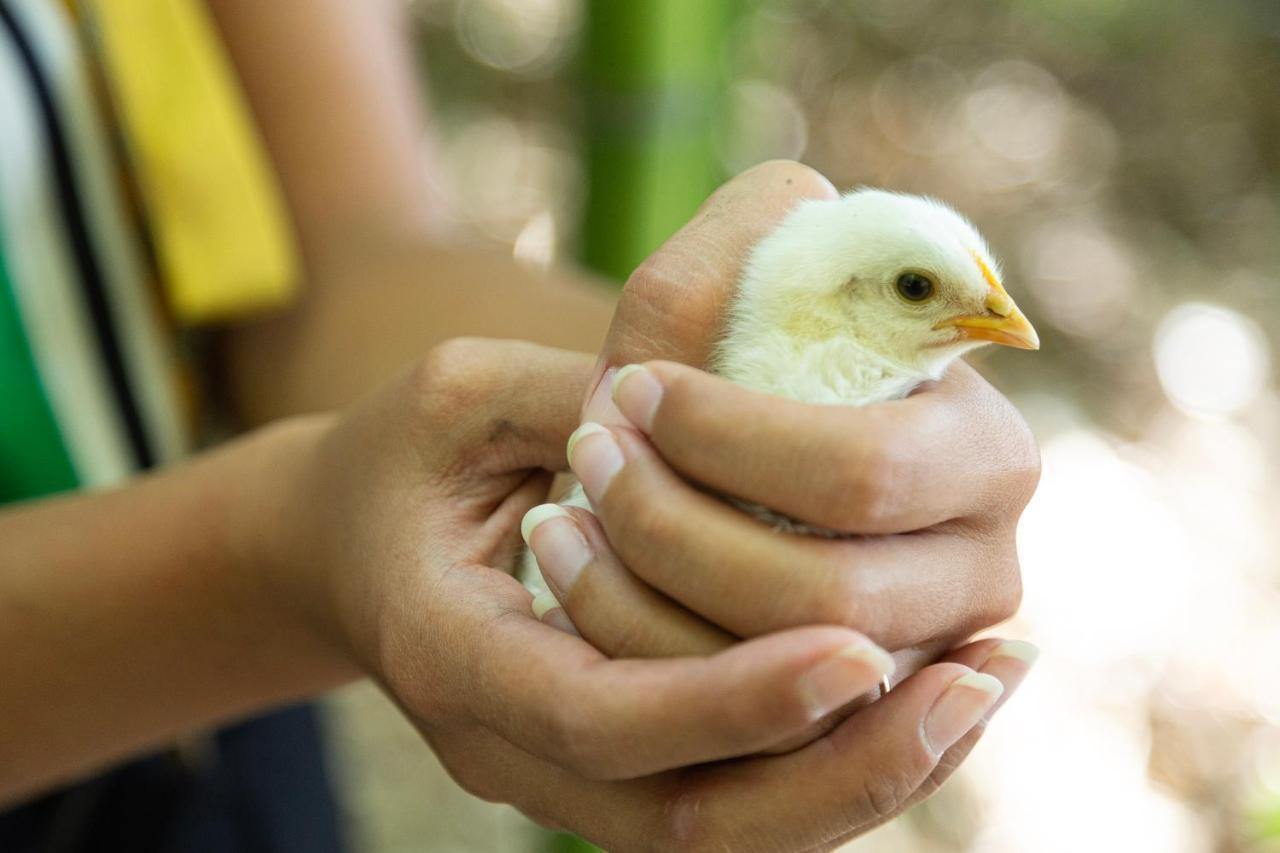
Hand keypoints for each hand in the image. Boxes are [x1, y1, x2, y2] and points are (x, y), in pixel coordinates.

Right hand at [252, 337, 1033, 849]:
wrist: (349, 547)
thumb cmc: (402, 460)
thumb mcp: (457, 399)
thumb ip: (569, 397)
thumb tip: (709, 391)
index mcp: (454, 657)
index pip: (606, 718)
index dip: (734, 696)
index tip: (854, 647)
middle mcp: (517, 748)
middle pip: (695, 820)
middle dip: (840, 765)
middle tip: (971, 682)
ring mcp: (571, 770)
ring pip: (736, 832)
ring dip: (868, 775)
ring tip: (986, 687)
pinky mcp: (624, 760)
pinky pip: (746, 799)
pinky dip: (845, 762)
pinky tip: (939, 689)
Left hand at [526, 161, 1038, 750]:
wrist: (709, 458)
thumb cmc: (718, 367)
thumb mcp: (716, 299)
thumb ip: (734, 256)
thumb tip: (768, 240)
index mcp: (982, 452)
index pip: (862, 473)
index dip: (727, 439)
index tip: (622, 393)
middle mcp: (981, 567)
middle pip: (826, 599)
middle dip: (674, 534)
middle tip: (580, 465)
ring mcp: (925, 660)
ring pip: (785, 689)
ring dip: (645, 611)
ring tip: (559, 533)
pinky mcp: (859, 726)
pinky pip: (762, 742)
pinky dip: (662, 682)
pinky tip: (585, 607)